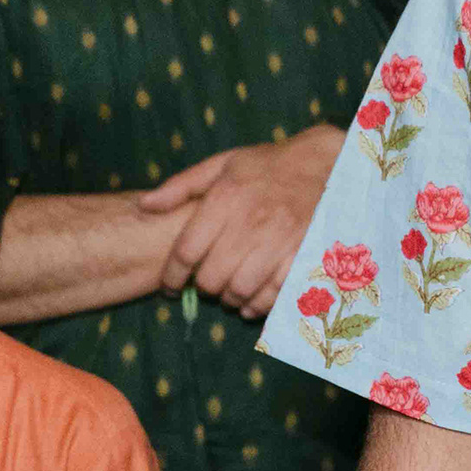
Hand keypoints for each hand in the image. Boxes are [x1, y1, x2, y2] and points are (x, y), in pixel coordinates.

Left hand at [139, 124, 343, 317]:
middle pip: (211, 277)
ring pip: (240, 290)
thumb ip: (181, 187)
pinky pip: (273, 295)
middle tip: (206, 283)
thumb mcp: (222, 165)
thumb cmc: (268, 166)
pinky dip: (258, 305)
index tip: (170, 286)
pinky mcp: (303, 255)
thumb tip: (144, 206)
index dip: (172, 276)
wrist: (326, 165)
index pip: (186, 250)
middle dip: (203, 286)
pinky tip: (252, 300)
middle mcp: (251, 221)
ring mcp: (280, 241)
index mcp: (226, 198)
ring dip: (229, 297)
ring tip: (229, 290)